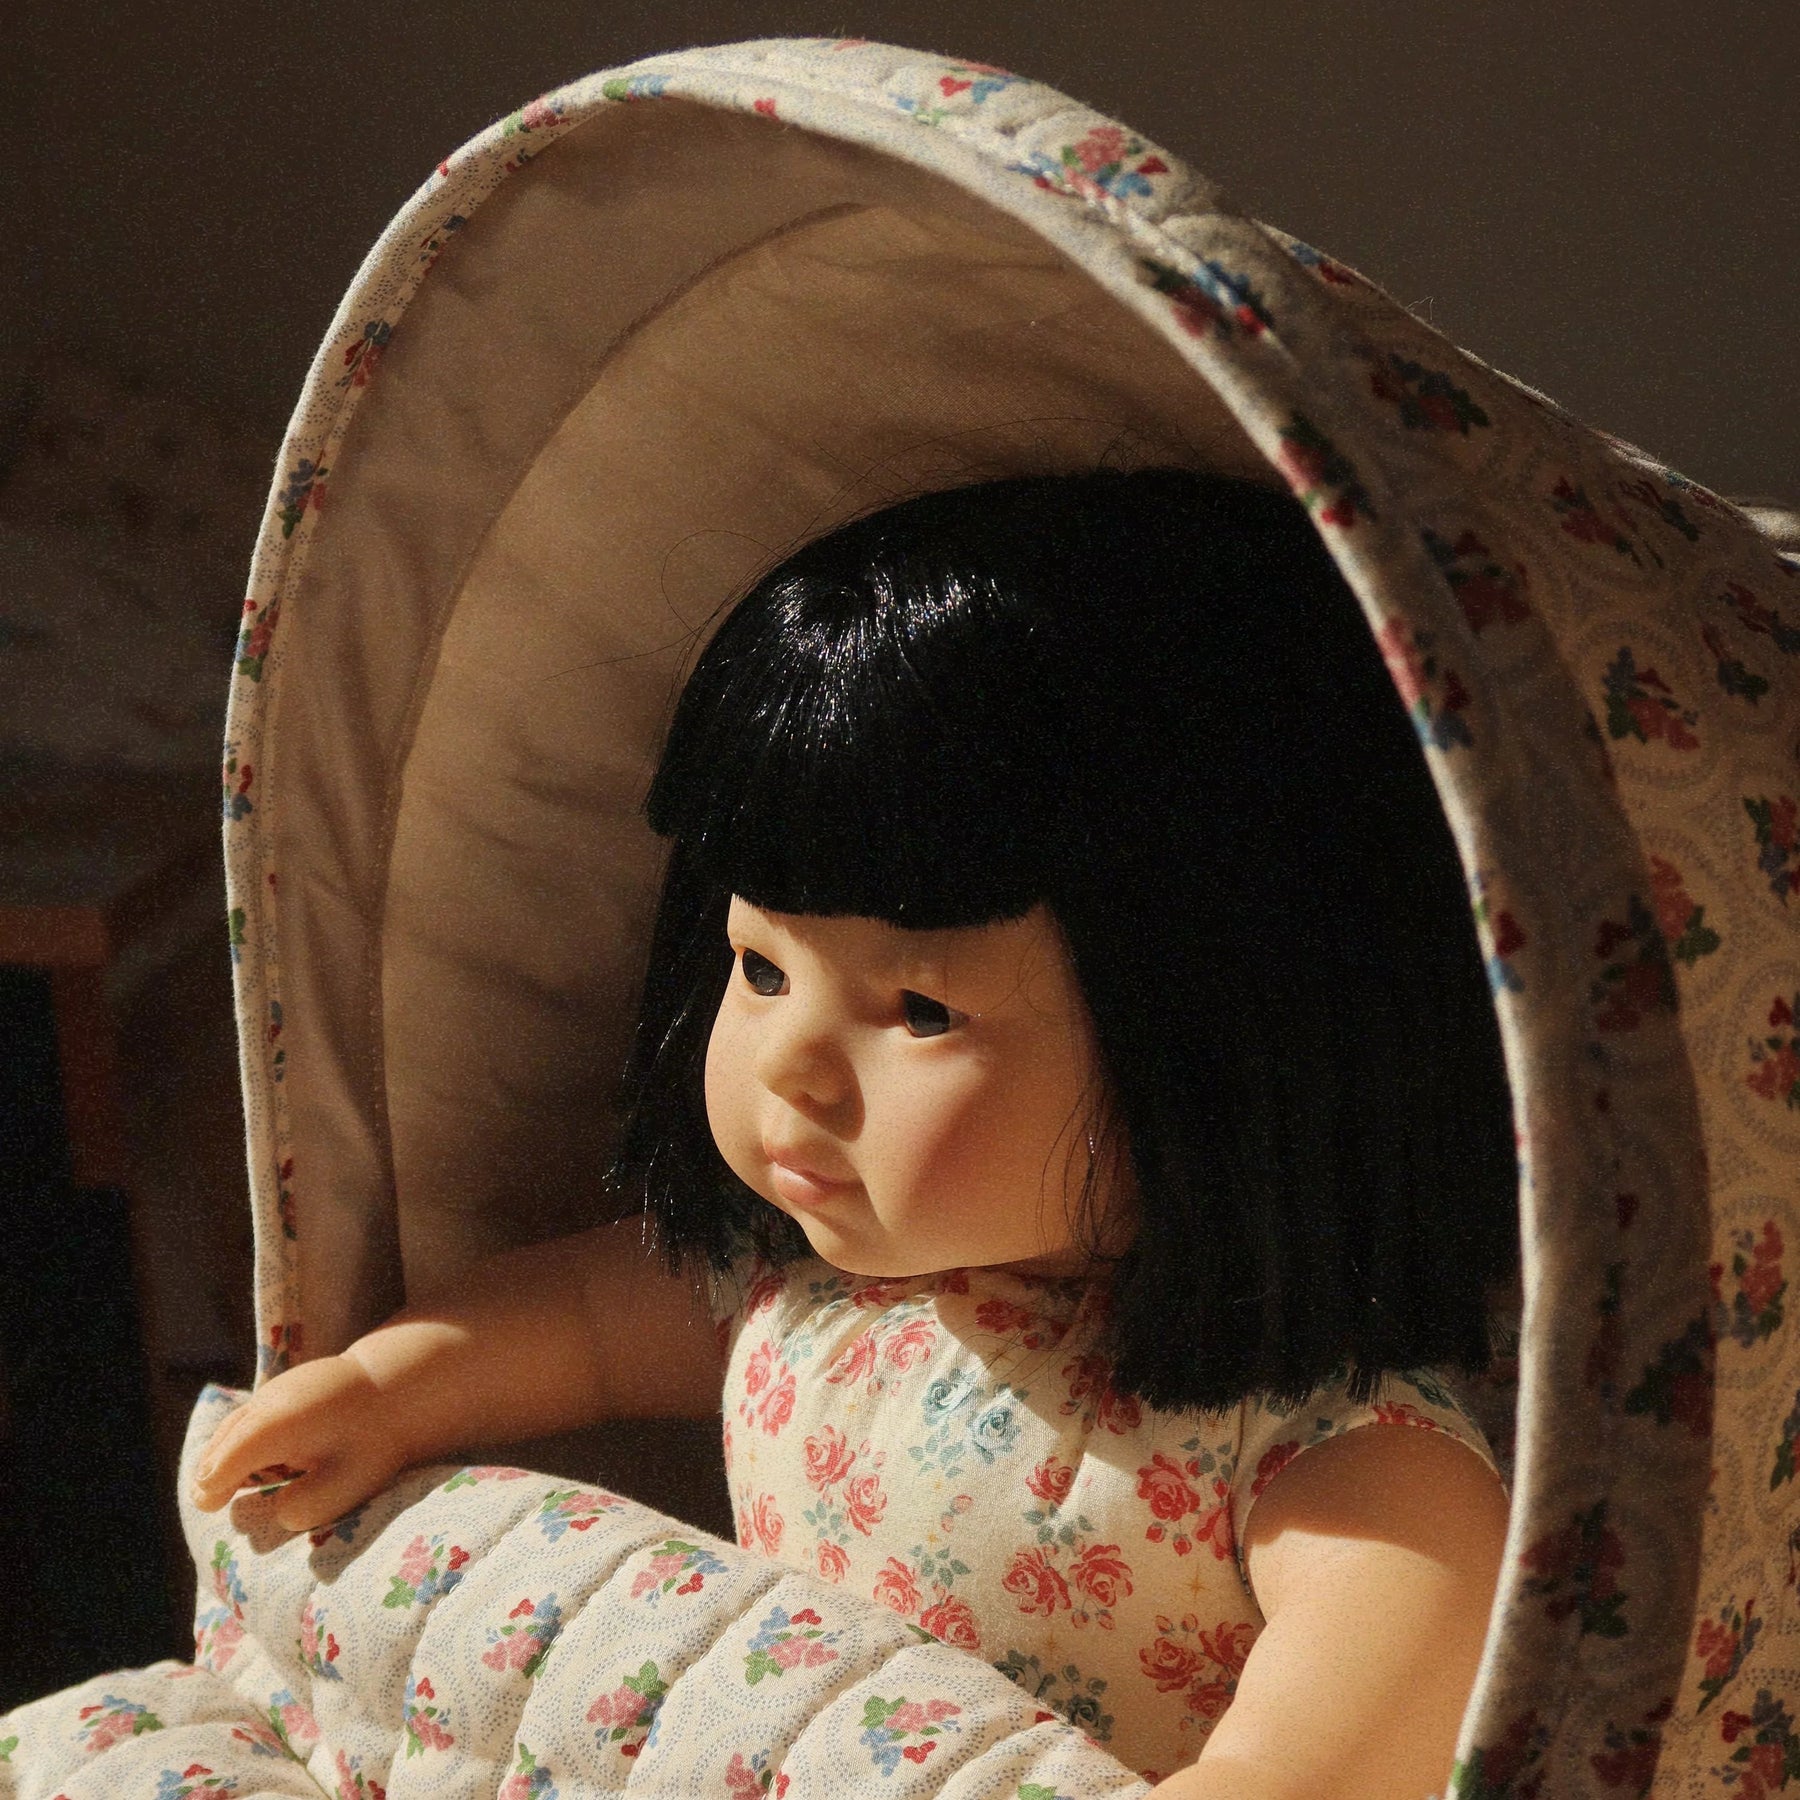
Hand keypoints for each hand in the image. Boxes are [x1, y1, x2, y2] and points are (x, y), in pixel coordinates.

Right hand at [190, 1353, 410, 1531]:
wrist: (392, 1388)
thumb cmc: (372, 1441)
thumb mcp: (349, 1483)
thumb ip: (307, 1506)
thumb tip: (277, 1515)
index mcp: (279, 1424)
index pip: (229, 1457)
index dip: (214, 1484)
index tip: (209, 1504)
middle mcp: (268, 1401)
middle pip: (223, 1443)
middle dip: (212, 1474)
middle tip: (208, 1501)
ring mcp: (271, 1392)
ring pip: (231, 1429)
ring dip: (222, 1458)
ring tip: (216, 1489)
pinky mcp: (277, 1392)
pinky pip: (246, 1421)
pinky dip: (238, 1444)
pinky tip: (245, 1468)